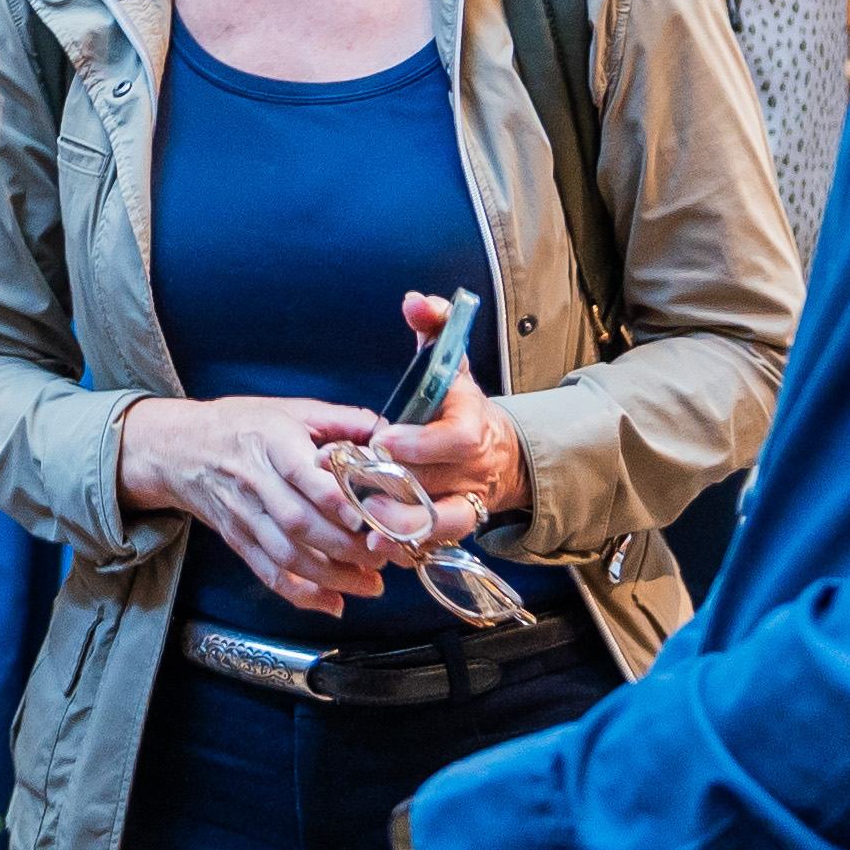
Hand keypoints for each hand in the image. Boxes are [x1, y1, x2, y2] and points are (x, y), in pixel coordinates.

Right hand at [117, 393, 402, 612]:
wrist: (179, 448)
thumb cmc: (241, 425)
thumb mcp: (290, 408)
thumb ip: (341, 418)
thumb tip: (388, 434)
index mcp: (272, 442)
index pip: (302, 474)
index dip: (334, 499)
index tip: (365, 517)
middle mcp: (255, 481)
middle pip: (299, 523)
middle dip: (345, 547)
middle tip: (384, 556)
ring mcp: (244, 515)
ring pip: (288, 555)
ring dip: (332, 576)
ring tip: (370, 584)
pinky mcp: (239, 540)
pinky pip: (269, 573)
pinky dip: (301, 594)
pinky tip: (332, 604)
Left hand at [368, 292, 528, 558]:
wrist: (495, 449)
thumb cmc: (457, 401)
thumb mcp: (450, 357)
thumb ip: (435, 325)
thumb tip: (414, 301)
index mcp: (473, 421)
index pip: (458, 438)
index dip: (422, 443)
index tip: (384, 440)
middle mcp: (474, 466)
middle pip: (440, 484)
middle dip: (396, 488)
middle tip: (354, 485)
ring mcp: (468, 499)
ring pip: (445, 524)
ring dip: (404, 527)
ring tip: (368, 526)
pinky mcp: (456, 525)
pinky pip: (437, 545)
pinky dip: (408, 548)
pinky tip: (375, 546)